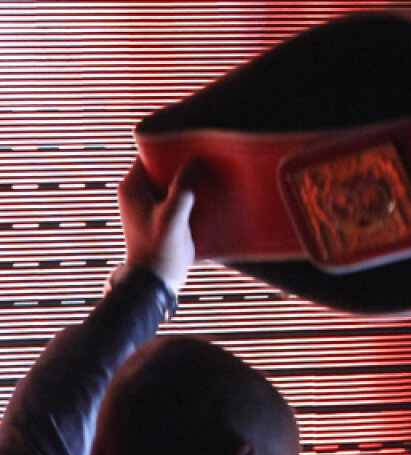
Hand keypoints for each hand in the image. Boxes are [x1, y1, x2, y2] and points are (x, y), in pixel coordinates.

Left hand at [118, 158, 196, 294]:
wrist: (153, 284)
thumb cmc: (159, 251)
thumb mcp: (173, 217)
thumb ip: (183, 189)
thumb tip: (196, 162)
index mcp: (132, 187)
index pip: (150, 155)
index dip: (171, 148)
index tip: (194, 145)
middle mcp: (137, 194)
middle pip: (162, 169)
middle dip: (184, 166)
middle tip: (207, 161)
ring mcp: (148, 207)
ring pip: (171, 185)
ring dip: (189, 184)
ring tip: (210, 178)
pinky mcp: (159, 220)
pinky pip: (175, 201)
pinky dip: (189, 199)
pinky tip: (206, 200)